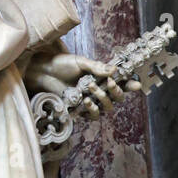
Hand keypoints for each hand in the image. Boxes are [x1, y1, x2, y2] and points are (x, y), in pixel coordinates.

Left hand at [24, 46, 139, 119]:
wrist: (41, 71)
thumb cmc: (61, 64)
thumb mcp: (80, 62)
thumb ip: (97, 67)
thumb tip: (115, 70)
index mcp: (101, 77)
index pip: (120, 83)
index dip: (130, 86)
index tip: (136, 85)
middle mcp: (98, 90)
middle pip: (117, 98)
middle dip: (117, 92)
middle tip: (109, 83)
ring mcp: (89, 101)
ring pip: (107, 108)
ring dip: (102, 99)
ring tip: (90, 88)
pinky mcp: (79, 109)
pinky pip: (92, 115)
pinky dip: (92, 109)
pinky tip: (86, 101)